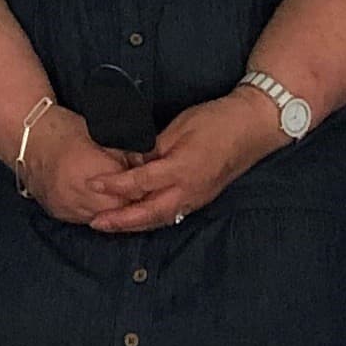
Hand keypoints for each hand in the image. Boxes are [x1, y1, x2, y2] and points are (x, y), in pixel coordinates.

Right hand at [18, 105, 145, 226]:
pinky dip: (97, 211)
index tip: (151, 183)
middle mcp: (77, 193)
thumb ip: (124, 154)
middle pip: (117, 209)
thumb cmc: (64, 129)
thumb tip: (146, 165)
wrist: (28, 138)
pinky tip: (102, 201)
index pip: (127, 190)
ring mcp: (66, 206)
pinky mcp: (59, 213)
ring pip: (102, 218)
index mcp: (90, 170)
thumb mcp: (100, 134)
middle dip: (130, 201)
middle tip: (142, 193)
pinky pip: (86, 219)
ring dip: (115, 210)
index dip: (141, 187)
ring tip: (124, 198)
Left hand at [87, 93, 273, 229]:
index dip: (114, 185)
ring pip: (161, 218)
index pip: (140, 183)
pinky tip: (140, 217)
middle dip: (120, 220)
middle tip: (96, 222)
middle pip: (149, 213)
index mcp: (181, 169)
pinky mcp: (202, 197)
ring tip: (112, 224)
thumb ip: (154, 147)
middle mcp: (189, 190)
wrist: (253, 128)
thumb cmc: (217, 121)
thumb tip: (132, 160)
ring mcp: (197, 197)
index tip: (92, 185)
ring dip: (135, 224)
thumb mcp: (179, 127)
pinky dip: (153, 219)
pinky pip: (173, 214)